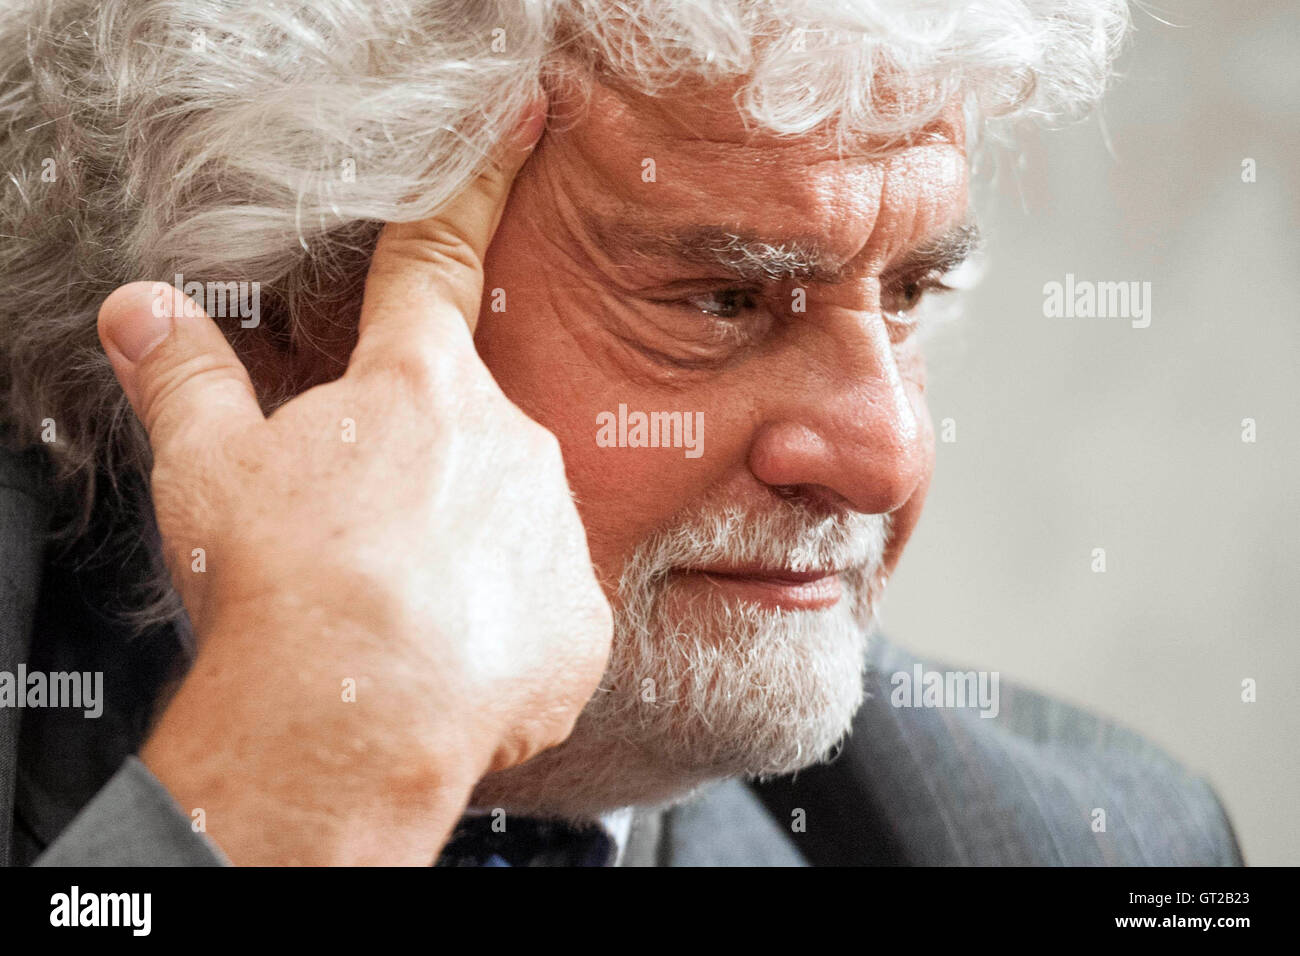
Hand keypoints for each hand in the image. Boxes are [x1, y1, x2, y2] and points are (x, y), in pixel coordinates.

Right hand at [96, 103, 612, 864]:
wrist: (352, 714)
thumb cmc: (286, 586)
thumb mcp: (210, 467)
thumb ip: (187, 377)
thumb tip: (146, 313)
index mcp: (420, 386)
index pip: (437, 263)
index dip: (475, 187)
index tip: (523, 125)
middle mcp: (508, 442)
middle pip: (466, 427)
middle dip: (419, 467)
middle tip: (361, 534)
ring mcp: (554, 528)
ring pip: (507, 519)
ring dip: (457, 552)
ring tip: (395, 609)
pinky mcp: (579, 618)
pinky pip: (540, 608)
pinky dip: (496, 628)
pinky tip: (444, 655)